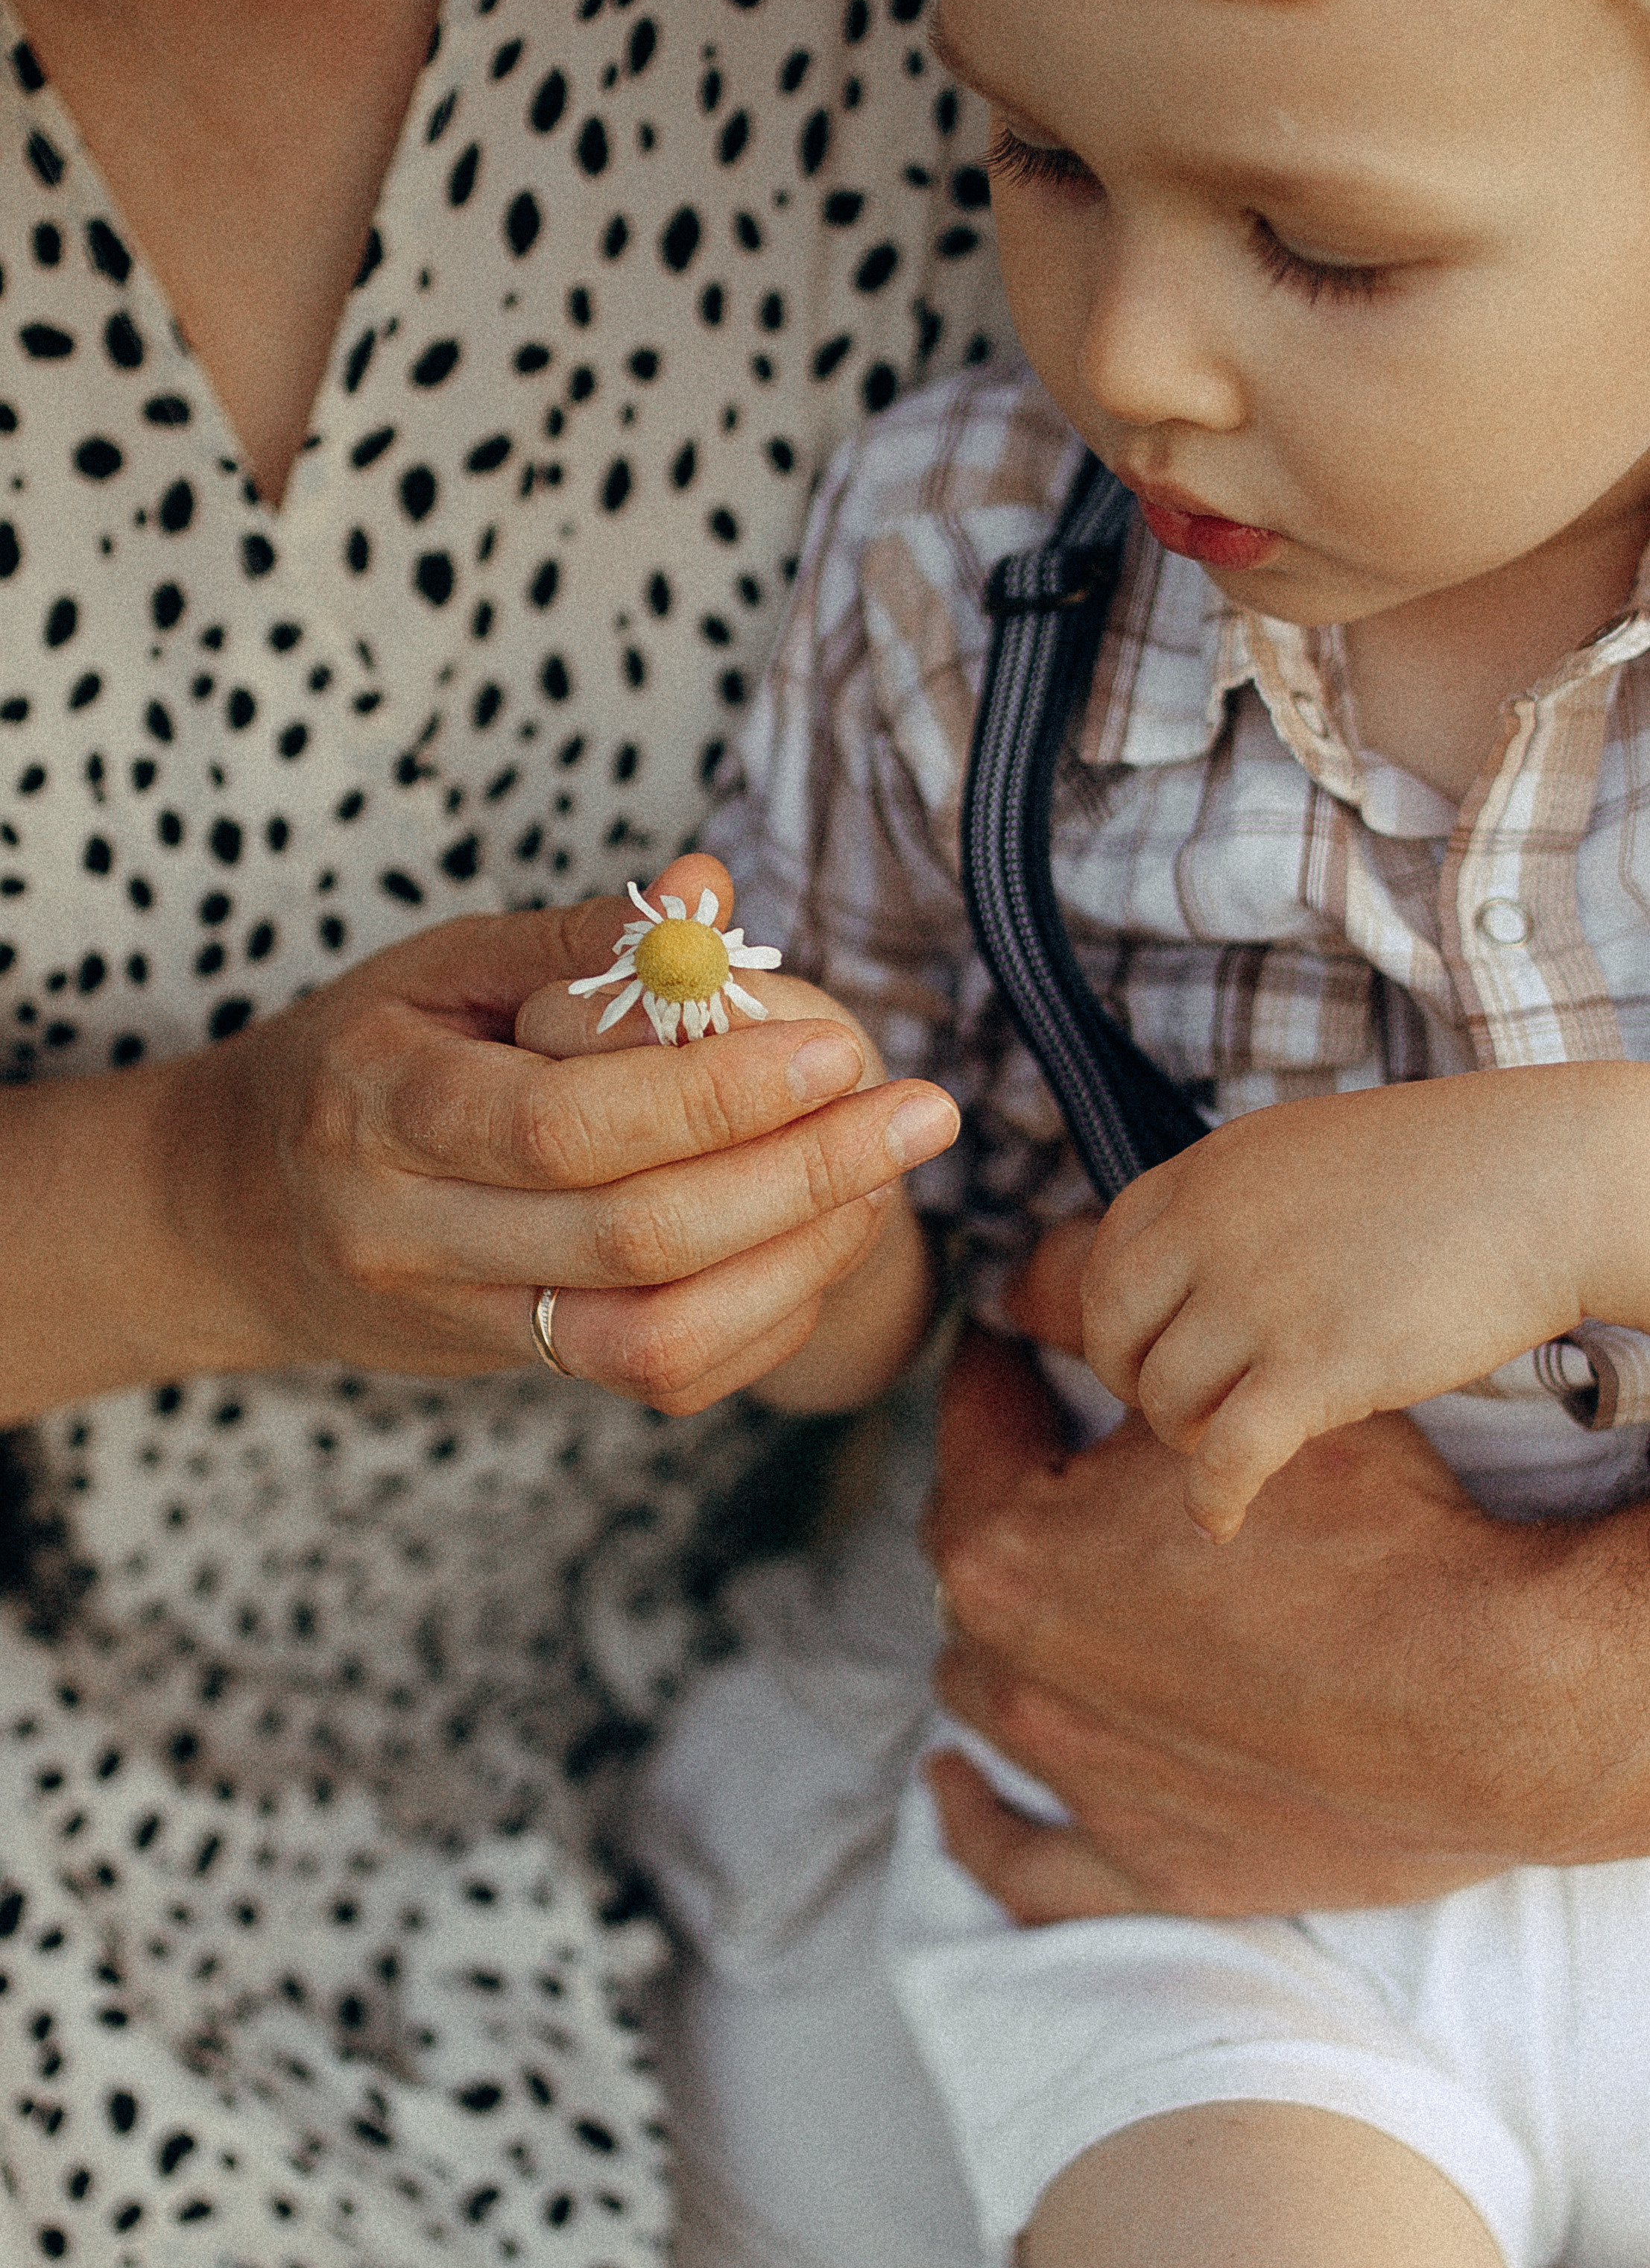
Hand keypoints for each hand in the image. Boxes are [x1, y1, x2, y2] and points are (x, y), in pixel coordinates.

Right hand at [146, 856, 955, 1406]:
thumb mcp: (440, 968)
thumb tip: (709, 890)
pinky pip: (660, 1376)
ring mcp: (463, 1323)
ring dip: (801, 1260)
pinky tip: (822, 1239)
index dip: (721, 1092)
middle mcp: (411, 1235)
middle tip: (922, 1113)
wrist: (236, 1216)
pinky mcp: (515, 1375)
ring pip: (659, 1339)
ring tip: (884, 1178)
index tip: (843, 1048)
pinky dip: (766, 1314)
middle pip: (637, 1237)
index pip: (573, 1121)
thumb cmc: (361, 1059)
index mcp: (382, 1106)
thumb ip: (578, 939)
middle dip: (803, 1175)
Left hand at [924, 1324, 1649, 1920]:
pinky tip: (956, 1788)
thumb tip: (1024, 1283)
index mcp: (1012, 1548)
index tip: (1005, 1346)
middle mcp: (1020, 1672)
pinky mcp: (1145, 1863)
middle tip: (1041, 1452)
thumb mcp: (1233, 1399)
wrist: (1489, 1694)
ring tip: (1030, 1593)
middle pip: (970, 1556)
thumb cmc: (1376, 1538)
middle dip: (1001, 1493)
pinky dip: (982, 1822)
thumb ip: (1102, 1333)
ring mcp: (1079, 1777)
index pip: (973, 1426)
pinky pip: (1021, 1860)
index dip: (994, 1370)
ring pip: (986, 1690)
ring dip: (1002, 1636)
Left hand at [1025, 1065, 1649, 1539]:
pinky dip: (1212, 1498)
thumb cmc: (1441, 1176)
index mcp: (1210, 1171)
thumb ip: (1232, 1210)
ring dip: (1185, 1436)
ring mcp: (1261, 1299)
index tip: (1146, 1351)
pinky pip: (1226, 1456)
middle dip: (1130, 1381)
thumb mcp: (1303, 1158)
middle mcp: (1216, 1229)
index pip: (1109, 1257)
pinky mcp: (1317, 1368)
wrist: (1543, 1182)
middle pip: (1111, 1330)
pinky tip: (1222, 1520)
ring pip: (1165, 1398)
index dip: (1117, 1318)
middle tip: (1175, 1406)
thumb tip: (1182, 1281)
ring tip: (1227, 1443)